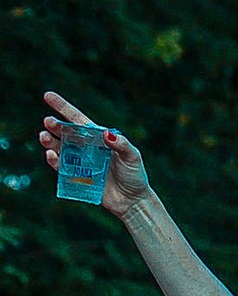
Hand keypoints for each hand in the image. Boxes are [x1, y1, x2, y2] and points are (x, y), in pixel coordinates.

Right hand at [38, 92, 148, 216]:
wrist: (133, 200)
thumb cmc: (135, 175)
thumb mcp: (132, 157)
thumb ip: (122, 144)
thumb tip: (106, 133)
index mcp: (97, 138)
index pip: (77, 119)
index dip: (62, 107)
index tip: (47, 95)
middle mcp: (85, 147)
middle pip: (65, 133)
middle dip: (54, 126)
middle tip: (48, 122)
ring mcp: (79, 162)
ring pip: (58, 148)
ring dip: (49, 142)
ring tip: (44, 137)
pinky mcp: (75, 176)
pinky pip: (60, 167)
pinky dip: (54, 161)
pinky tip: (51, 155)